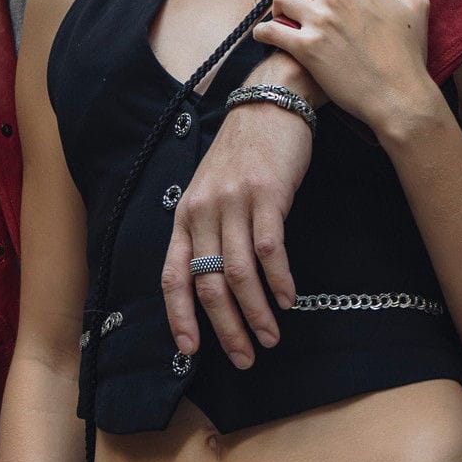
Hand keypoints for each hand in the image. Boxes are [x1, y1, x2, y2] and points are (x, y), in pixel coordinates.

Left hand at [159, 94, 309, 367]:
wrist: (269, 104)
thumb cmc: (242, 153)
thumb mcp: (210, 189)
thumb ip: (207, 230)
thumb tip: (213, 283)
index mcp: (184, 214)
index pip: (173, 275)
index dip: (180, 316)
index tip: (191, 350)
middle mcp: (203, 211)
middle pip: (208, 282)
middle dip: (225, 327)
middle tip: (244, 358)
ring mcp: (234, 202)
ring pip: (238, 273)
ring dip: (256, 313)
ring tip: (270, 338)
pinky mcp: (267, 194)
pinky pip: (269, 249)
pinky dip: (279, 281)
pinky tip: (288, 300)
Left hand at [250, 0, 439, 141]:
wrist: (400, 95)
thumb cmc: (409, 53)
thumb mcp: (416, 2)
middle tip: (298, 13)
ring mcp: (319, 20)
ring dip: (279, 10)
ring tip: (284, 23)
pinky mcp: (306, 47)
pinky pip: (270, 31)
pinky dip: (263, 33)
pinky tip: (264, 37)